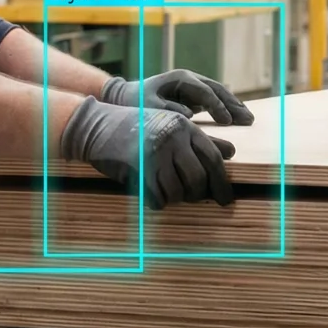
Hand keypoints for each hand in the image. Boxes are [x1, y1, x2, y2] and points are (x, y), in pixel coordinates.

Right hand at [61, 96, 235, 208]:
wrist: (96, 125)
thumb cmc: (134, 130)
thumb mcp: (167, 129)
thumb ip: (195, 142)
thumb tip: (231, 155)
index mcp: (184, 126)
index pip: (213, 158)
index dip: (221, 183)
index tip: (224, 200)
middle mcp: (174, 136)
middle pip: (198, 178)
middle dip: (197, 195)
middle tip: (193, 200)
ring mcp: (157, 150)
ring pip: (178, 190)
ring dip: (174, 199)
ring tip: (167, 195)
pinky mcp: (140, 165)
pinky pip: (158, 196)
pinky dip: (157, 202)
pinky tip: (153, 198)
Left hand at [102, 70, 253, 125]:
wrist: (126, 97)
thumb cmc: (136, 103)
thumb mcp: (149, 107)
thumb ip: (169, 110)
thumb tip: (191, 114)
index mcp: (180, 78)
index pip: (205, 91)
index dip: (217, 106)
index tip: (227, 122)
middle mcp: (189, 78)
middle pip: (217, 89)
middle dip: (233, 104)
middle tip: (248, 120)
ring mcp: (193, 85)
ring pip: (219, 93)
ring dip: (234, 106)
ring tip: (249, 119)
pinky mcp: (193, 95)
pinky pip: (214, 100)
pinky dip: (226, 108)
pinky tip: (237, 118)